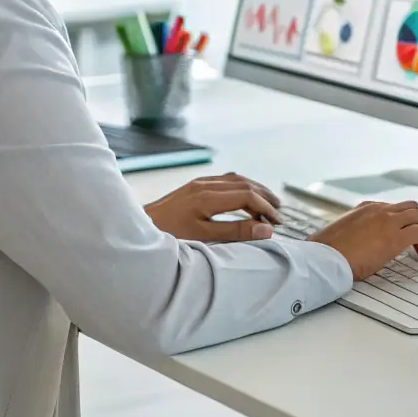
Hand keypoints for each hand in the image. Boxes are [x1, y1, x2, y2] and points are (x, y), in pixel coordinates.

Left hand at [144, 172, 281, 242]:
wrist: (138, 227)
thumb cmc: (167, 235)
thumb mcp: (203, 237)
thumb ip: (235, 231)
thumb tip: (265, 229)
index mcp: (207, 196)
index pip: (246, 195)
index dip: (265, 208)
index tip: (276, 223)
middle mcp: (204, 184)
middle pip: (244, 183)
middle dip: (264, 197)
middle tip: (278, 213)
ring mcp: (198, 183)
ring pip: (235, 179)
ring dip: (254, 190)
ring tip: (267, 204)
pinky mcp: (193, 186)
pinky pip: (224, 181)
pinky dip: (241, 188)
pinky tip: (243, 198)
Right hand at [307, 201, 417, 279]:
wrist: (323, 258)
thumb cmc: (326, 251)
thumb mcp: (340, 233)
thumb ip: (352, 232)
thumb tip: (352, 243)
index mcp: (365, 208)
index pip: (392, 207)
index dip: (404, 220)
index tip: (406, 231)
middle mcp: (379, 210)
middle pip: (412, 207)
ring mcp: (387, 221)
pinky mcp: (394, 237)